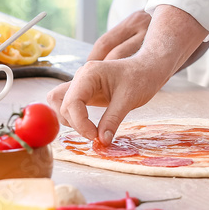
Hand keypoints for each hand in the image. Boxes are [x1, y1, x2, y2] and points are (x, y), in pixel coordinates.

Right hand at [47, 5, 208, 143]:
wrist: (148, 68)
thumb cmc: (141, 78)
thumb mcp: (128, 100)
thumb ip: (112, 120)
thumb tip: (102, 141)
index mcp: (89, 74)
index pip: (71, 102)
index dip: (80, 123)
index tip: (95, 136)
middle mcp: (81, 77)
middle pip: (62, 105)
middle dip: (75, 123)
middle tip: (95, 135)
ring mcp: (81, 84)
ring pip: (60, 104)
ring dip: (70, 121)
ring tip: (91, 130)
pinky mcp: (84, 91)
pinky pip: (69, 105)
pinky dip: (74, 118)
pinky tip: (89, 126)